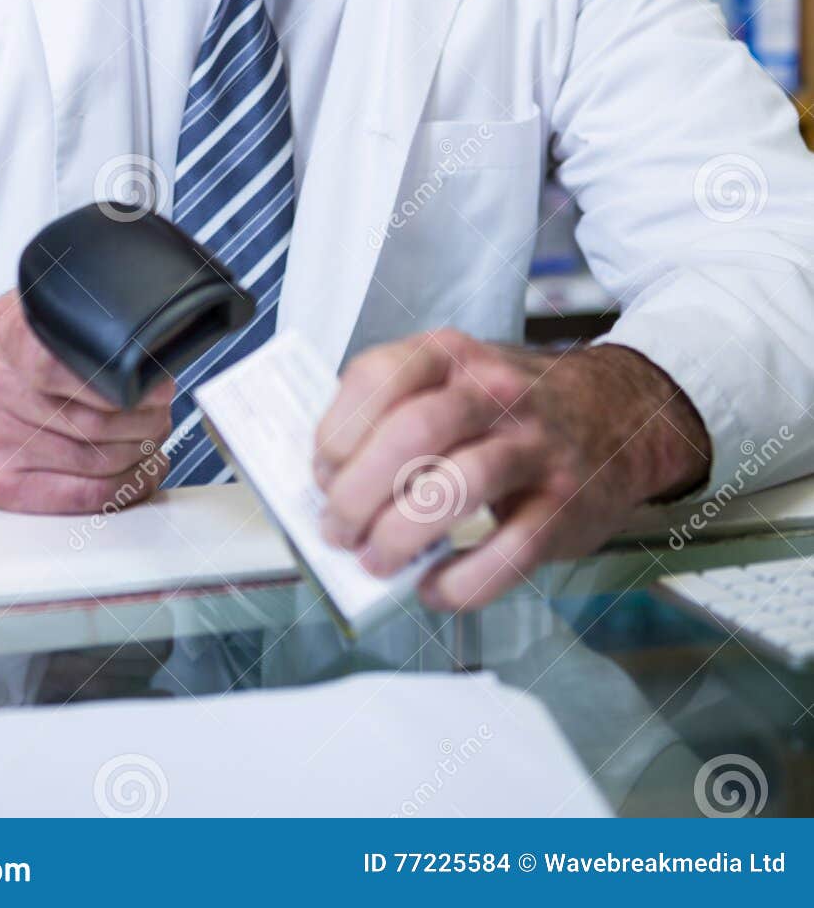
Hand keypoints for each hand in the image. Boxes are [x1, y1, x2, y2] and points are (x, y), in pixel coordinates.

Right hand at [0, 288, 171, 512]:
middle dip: (148, 417)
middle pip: (94, 420)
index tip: (149, 381)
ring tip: (152, 434)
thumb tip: (150, 332)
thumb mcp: (36, 315)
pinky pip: (83, 496)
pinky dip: (126, 487)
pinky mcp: (0, 486)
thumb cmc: (13, 360)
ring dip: (143, 451)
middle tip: (161, 408)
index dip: (116, 380)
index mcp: (4, 336)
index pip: (60, 364)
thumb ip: (81, 315)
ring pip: (98, 460)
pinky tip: (139, 470)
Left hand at [313, 330, 710, 611]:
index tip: (322, 476)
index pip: (375, 379)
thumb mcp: (453, 380)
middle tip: (338, 531)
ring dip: (399, 537)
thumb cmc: (513, 407)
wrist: (620, 413)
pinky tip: (436, 586)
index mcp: (450, 355)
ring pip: (454, 490)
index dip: (336, 435)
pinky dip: (461, 581)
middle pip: (410, 435)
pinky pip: (507, 552)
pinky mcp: (564, 505)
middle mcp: (492, 391)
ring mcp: (534, 447)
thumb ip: (393, 415)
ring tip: (377, 561)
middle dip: (357, 495)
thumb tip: (330, 486)